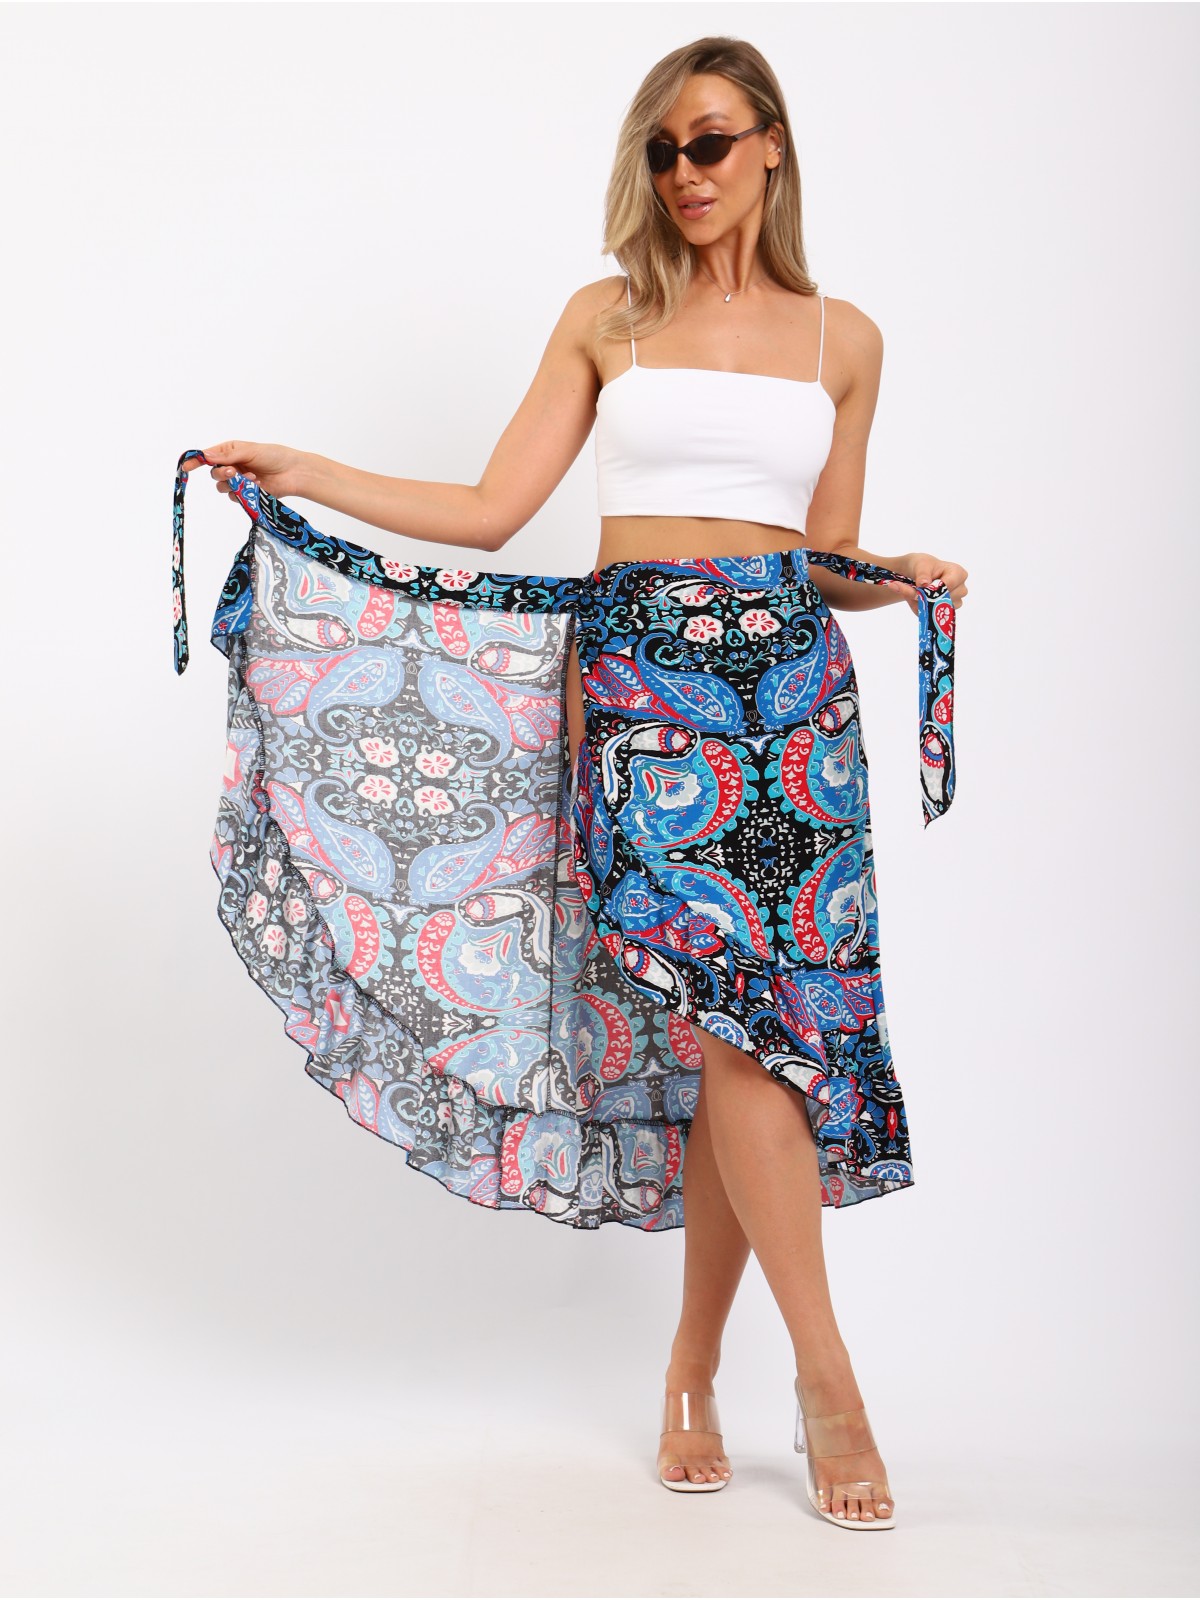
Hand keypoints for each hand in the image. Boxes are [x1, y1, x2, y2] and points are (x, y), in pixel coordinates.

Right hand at [182, 440, 306, 500]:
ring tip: (251, 478)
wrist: (294, 473)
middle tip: (233, 472)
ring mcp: (239, 481)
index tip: (186, 466)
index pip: (209, 457)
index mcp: (231, 452)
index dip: (196, 461)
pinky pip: (234, 497)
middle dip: (221, 474)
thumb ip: (228, 455)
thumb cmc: (275, 456)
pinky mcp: (246, 495)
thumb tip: (206, 456)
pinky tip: (256, 485)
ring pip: (222, 488)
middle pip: (214, 474)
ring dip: (234, 484)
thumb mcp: (250, 450)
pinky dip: (242, 492)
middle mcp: (233, 466)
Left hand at [885, 551, 968, 614]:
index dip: (932, 589)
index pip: (948, 586)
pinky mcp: (945, 611)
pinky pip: (931, 615)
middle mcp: (960, 589)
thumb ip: (922, 574)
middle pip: (943, 599)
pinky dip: (921, 609)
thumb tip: (924, 583)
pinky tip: (918, 599)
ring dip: (922, 604)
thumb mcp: (921, 565)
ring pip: (937, 609)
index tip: (920, 587)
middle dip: (926, 597)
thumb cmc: (924, 566)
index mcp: (959, 574)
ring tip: (915, 593)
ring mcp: (955, 602)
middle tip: (913, 590)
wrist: (920, 573)